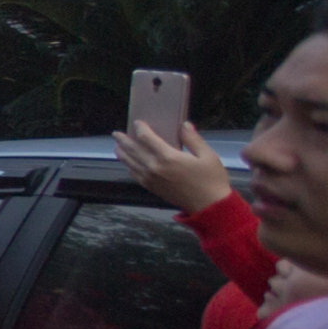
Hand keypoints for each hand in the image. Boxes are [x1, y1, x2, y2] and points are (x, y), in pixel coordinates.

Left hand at [112, 122, 229, 213]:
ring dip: (122, 154)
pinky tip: (128, 164)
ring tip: (117, 147)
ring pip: (131, 163)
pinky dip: (129, 167)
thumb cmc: (211, 179)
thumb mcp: (207, 155)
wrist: (209, 206)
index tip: (137, 122)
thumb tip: (184, 124)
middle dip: (124, 140)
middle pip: (133, 150)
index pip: (147, 138)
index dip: (141, 129)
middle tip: (116, 134)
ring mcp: (151, 179)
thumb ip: (193, 139)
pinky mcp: (151, 188)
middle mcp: (154, 167)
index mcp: (168, 157)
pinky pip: (135, 175)